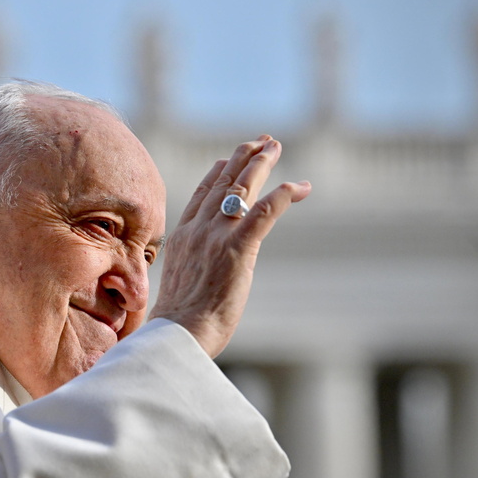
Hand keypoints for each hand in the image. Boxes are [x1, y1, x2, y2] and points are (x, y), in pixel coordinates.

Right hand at [149, 135, 310, 357]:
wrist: (178, 335)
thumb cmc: (178, 323)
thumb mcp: (179, 284)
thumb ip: (191, 268)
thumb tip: (199, 274)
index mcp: (181, 237)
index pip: (201, 194)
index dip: (217, 172)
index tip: (228, 158)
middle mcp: (197, 230)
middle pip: (222, 182)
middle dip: (243, 158)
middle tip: (262, 141)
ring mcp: (216, 237)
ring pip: (241, 188)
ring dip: (262, 164)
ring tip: (276, 146)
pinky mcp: (238, 249)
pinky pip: (264, 212)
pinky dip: (283, 195)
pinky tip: (299, 186)